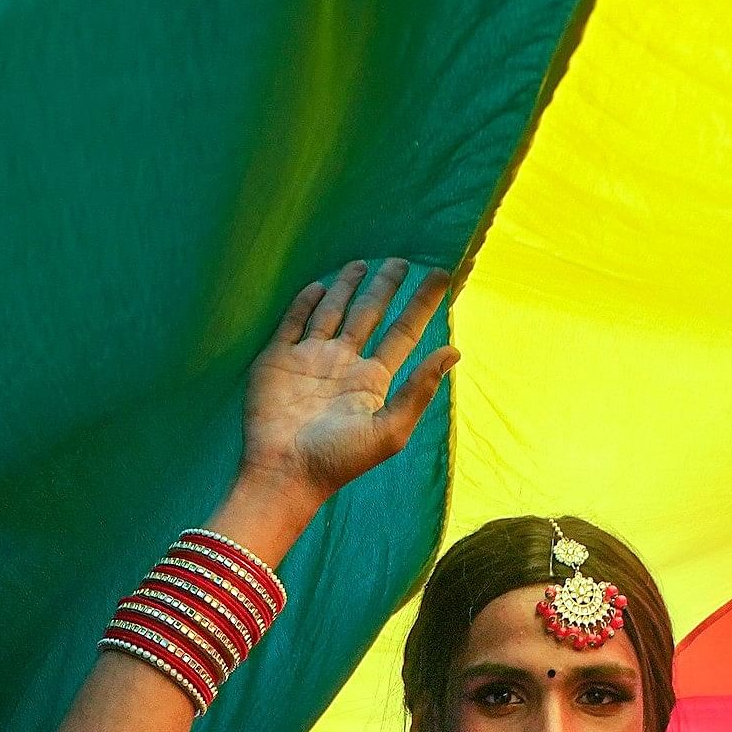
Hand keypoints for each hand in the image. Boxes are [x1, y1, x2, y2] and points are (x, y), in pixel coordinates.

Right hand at [241, 260, 458, 504]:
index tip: (440, 277)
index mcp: (372, 380)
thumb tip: (454, 351)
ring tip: (361, 263)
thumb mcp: (389, 430)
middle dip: (384, 288)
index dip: (421, 305)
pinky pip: (293, 323)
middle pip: (368, 315)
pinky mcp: (277, 360)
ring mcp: (309, 359)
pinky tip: (318, 286)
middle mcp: (343, 364)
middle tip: (399, 260)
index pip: (403, 332)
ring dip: (346, 288)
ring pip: (332, 312)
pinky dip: (304, 303)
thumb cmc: (339, 458)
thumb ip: (419, 390)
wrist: (284, 471)